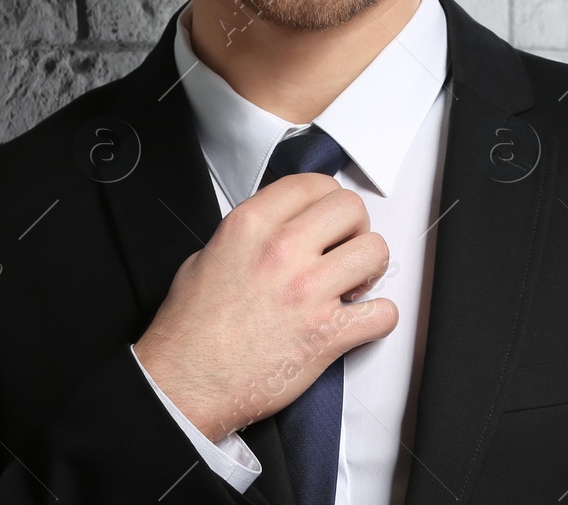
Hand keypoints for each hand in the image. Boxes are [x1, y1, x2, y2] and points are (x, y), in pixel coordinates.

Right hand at [133, 172, 397, 440]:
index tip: (328, 216)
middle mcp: (282, 250)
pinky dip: (378, 318)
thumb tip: (273, 231)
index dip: (328, 198)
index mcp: (250, 225)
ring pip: (374, 251)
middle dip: (354, 227)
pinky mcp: (326, 334)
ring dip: (370, 268)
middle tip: (345, 247)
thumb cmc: (190, 331)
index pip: (313, 183)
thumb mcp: (205, 257)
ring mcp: (307, 291)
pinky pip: (382, 313)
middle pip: (350, 208)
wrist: (185, 384)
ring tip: (354, 283)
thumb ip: (247, 235)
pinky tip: (359, 320)